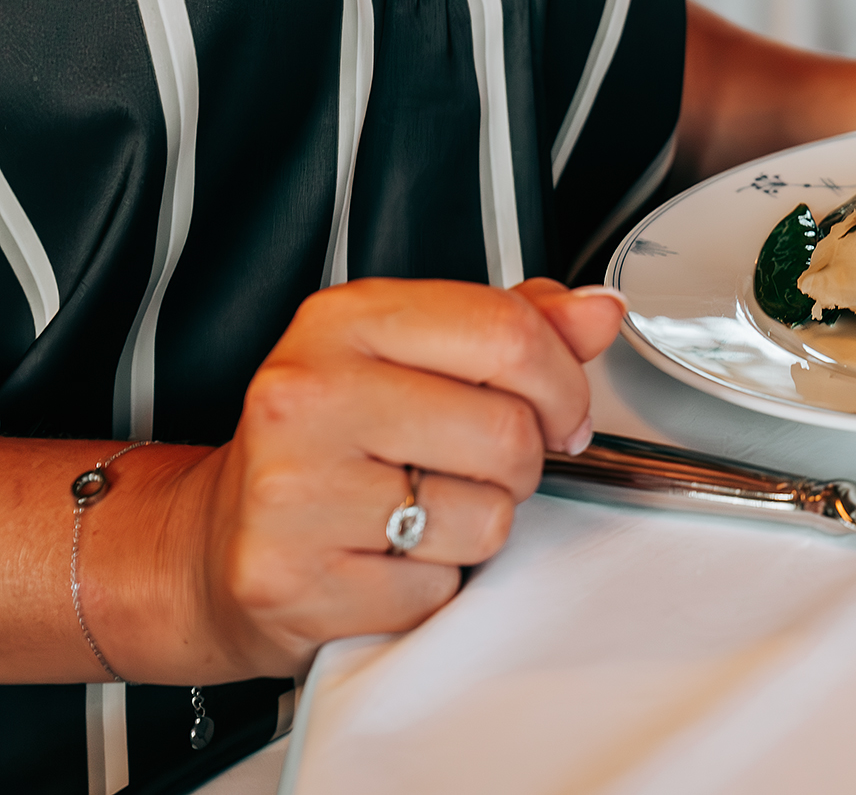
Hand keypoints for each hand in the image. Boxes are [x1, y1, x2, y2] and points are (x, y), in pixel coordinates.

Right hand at [119, 278, 624, 680]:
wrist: (214, 542)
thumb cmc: (328, 441)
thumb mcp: (412, 355)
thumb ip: (513, 326)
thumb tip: (596, 312)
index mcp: (344, 320)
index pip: (507, 332)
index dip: (564, 383)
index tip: (561, 412)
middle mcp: (307, 395)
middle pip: (509, 433)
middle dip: (521, 463)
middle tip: (477, 468)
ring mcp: (294, 489)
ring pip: (486, 518)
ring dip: (479, 527)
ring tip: (418, 511)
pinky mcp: (293, 579)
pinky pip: (439, 589)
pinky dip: (432, 585)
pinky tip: (383, 559)